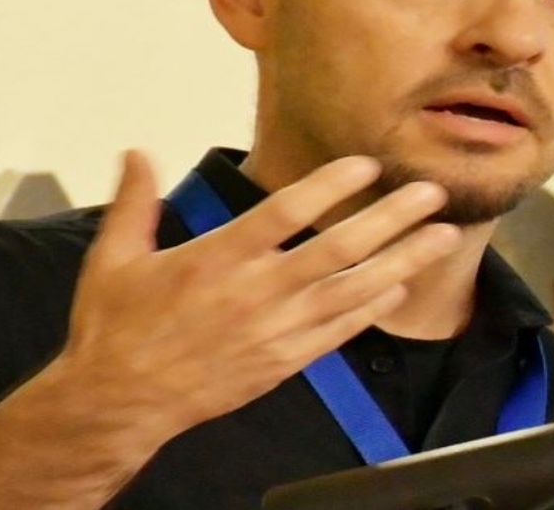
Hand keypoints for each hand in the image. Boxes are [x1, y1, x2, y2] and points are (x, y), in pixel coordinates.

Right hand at [60, 150, 460, 432]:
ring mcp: (274, 330)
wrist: (120, 401)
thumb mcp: (113, 259)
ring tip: (441, 237)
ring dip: (401, 260)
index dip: (330, 185)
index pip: (284, 212)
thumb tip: (137, 152)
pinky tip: (400, 287)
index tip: (367, 164)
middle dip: (390, 218)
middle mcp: (254, 292)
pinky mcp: (282, 361)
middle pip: (336, 248)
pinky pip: (338, 331)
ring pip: (351, 290)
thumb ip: (136, 202)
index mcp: (215, 258)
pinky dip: (371, 308)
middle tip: (431, 194)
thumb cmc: (116, 330)